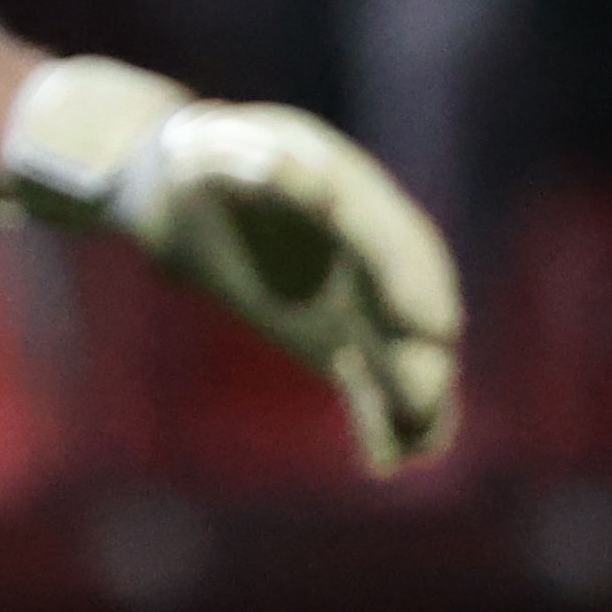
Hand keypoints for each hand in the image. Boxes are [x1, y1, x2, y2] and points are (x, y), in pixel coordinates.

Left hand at [5, 57, 462, 474]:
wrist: (174, 192)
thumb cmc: (189, 163)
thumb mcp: (203, 151)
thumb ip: (240, 160)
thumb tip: (282, 171)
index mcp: (347, 186)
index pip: (393, 239)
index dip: (413, 283)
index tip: (436, 328)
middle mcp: (365, 247)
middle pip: (407, 302)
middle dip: (422, 352)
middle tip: (425, 398)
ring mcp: (355, 293)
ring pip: (397, 349)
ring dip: (412, 397)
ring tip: (418, 447)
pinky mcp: (332, 335)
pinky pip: (367, 381)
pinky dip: (381, 419)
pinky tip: (390, 460)